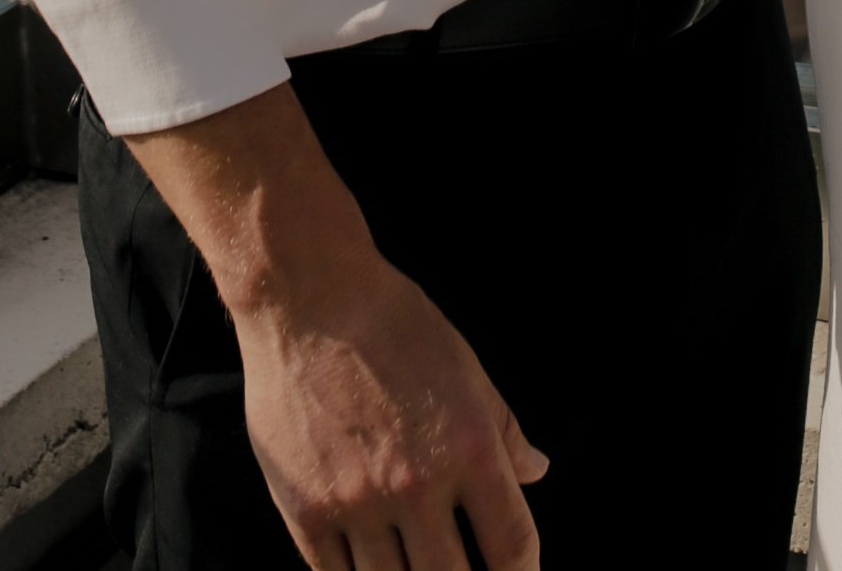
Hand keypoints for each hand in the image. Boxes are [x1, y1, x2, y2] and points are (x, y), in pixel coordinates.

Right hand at [236, 253, 544, 570]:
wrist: (309, 298)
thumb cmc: (394, 325)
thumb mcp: (465, 368)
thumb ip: (504, 429)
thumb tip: (536, 472)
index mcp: (469, 446)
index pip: (512, 544)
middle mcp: (417, 484)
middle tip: (459, 569)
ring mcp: (358, 502)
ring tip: (415, 568)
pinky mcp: (306, 511)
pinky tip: (371, 568)